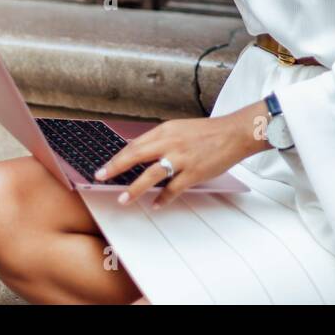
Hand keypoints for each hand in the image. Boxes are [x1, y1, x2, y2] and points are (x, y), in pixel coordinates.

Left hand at [92, 104, 269, 208]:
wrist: (234, 132)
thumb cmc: (208, 132)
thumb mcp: (180, 129)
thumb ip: (161, 141)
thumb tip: (141, 154)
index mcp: (165, 130)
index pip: (135, 144)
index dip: (117, 156)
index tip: (104, 166)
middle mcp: (170, 143)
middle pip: (136, 155)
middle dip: (115, 167)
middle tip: (101, 176)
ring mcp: (182, 158)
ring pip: (151, 175)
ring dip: (135, 189)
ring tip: (123, 199)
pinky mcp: (194, 172)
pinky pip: (173, 189)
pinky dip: (163, 199)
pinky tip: (156, 205)